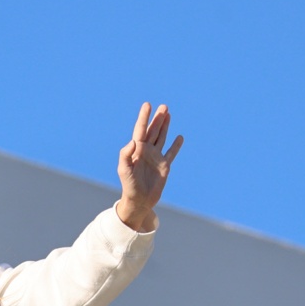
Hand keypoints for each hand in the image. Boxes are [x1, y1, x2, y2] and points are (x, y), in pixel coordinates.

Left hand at [115, 103, 183, 231]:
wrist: (139, 200)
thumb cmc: (129, 184)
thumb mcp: (124, 169)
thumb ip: (126, 154)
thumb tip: (133, 141)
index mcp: (136, 149)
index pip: (140, 129)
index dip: (144, 117)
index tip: (147, 105)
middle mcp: (147, 151)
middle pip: (153, 130)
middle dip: (158, 118)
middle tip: (163, 106)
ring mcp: (156, 157)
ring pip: (162, 138)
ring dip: (165, 126)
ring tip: (168, 114)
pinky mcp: (164, 166)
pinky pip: (171, 153)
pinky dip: (176, 146)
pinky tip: (180, 137)